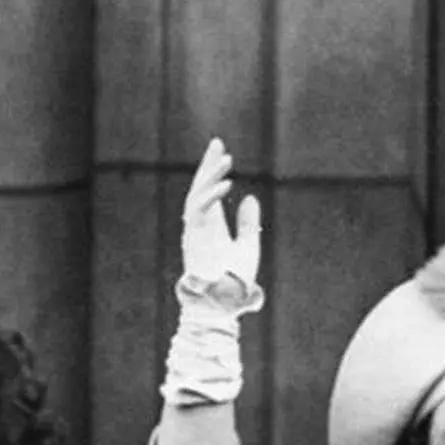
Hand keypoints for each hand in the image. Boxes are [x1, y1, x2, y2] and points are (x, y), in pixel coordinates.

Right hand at [180, 139, 262, 296]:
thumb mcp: (248, 245)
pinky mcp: (194, 237)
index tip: (221, 152)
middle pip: (200, 188)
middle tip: (217, 143)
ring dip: (211, 176)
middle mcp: (200, 225)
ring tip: (226, 159)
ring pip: (198, 195)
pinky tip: (227, 182)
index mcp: (212, 226)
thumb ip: (248, 222)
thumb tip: (250, 197)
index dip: (214, 172)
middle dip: (207, 165)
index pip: (210, 192)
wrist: (226, 301)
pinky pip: (200, 210)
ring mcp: (195, 230)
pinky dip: (212, 195)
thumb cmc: (236, 278)